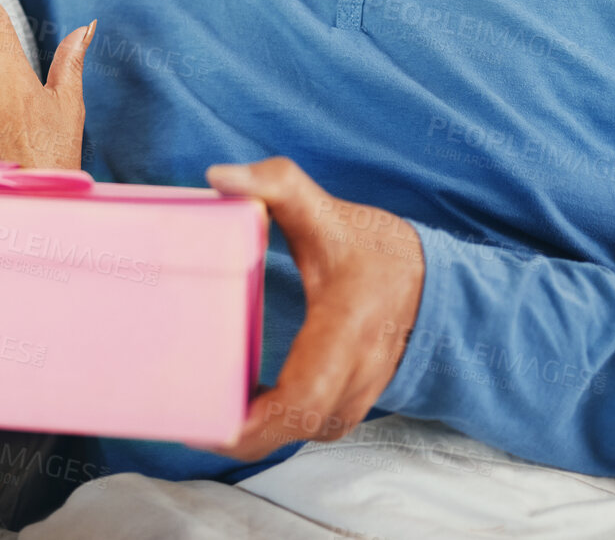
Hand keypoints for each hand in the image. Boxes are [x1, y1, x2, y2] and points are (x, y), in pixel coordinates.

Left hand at [204, 157, 424, 459]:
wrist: (426, 274)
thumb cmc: (372, 245)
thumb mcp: (323, 208)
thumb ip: (274, 184)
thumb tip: (218, 177)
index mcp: (348, 327)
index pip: (305, 397)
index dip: (258, 422)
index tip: (211, 424)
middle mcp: (360, 369)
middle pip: (301, 427)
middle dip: (245, 437)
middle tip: (188, 424)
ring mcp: (363, 389)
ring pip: (310, 431)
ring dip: (262, 433)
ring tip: (206, 416)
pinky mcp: (356, 394)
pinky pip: (316, 423)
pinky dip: (280, 425)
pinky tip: (245, 408)